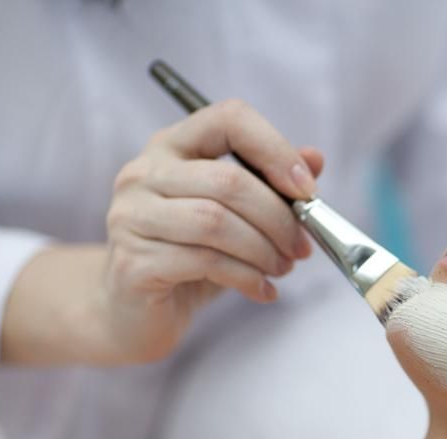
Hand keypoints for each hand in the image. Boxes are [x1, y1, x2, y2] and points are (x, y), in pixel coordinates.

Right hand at [101, 98, 322, 362]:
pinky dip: (247, 278)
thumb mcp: (239, 217)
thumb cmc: (192, 256)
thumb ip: (273, 186)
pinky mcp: (132, 262)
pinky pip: (204, 262)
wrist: (136, 312)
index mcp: (172, 146)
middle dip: (279, 218)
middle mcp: (144, 173)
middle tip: (302, 247)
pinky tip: (263, 290)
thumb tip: (315, 158)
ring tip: (282, 268)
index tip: (307, 190)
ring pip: (216, 222)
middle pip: (228, 181)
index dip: (275, 149)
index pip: (228, 119)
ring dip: (264, 250)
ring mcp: (131, 216)